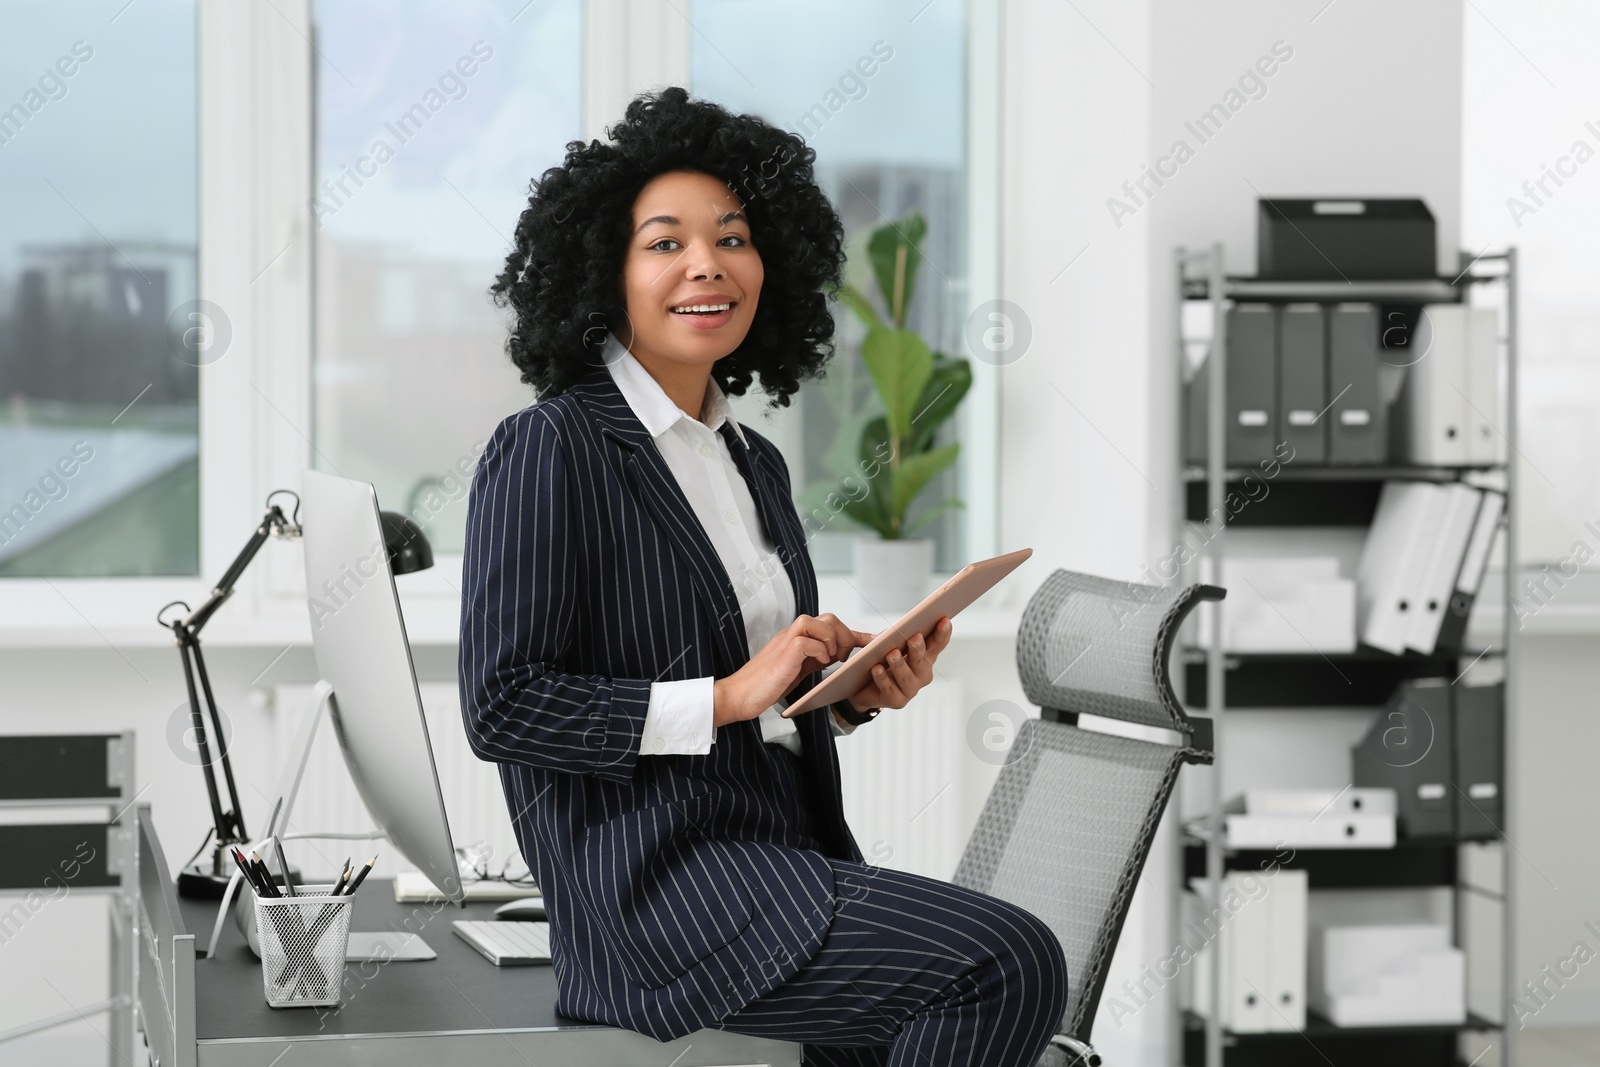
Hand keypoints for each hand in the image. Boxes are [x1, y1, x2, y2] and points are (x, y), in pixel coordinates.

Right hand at [714, 614, 872, 727]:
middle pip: (827, 618)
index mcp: (797, 637)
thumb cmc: (766, 686)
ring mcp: (786, 641)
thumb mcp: (798, 670)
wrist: (739, 695)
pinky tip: (819, 663)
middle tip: (845, 657)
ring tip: (832, 660)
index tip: (872, 641)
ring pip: (817, 622)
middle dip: (845, 635)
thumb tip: (837, 655)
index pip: (829, 624)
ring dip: (832, 640)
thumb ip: (814, 658)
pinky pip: (807, 640)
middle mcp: (792, 634)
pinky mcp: (783, 653)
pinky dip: (819, 650)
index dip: (853, 632)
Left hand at [843, 617, 952, 714]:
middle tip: (915, 637)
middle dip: (918, 649)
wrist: (864, 687)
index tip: (944, 620)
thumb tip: (889, 633)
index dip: (942, 633)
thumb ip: (891, 636)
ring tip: (891, 654)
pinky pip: (889, 689)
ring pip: (907, 677)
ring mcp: (910, 689)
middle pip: (922, 661)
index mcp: (924, 656)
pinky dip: (883, 678)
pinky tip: (876, 668)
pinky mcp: (896, 701)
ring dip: (899, 664)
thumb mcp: (887, 644)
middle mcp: (922, 674)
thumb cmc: (880, 660)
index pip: (937, 644)